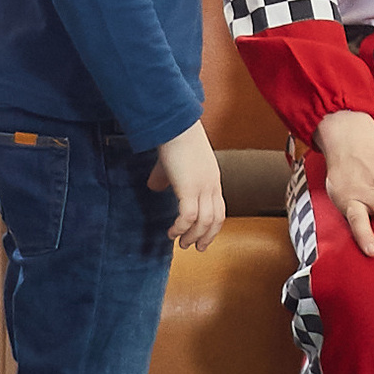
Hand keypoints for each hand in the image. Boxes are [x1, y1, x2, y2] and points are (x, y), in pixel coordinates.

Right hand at [149, 121, 225, 251]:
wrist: (175, 125)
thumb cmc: (174, 139)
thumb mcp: (174, 163)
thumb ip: (167, 177)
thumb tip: (154, 186)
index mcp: (212, 179)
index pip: (219, 208)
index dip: (213, 225)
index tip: (205, 236)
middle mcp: (212, 185)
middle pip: (216, 218)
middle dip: (207, 236)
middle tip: (197, 248)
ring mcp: (203, 187)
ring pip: (204, 221)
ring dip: (193, 236)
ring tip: (182, 244)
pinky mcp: (189, 188)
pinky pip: (188, 216)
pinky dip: (181, 227)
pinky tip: (172, 232)